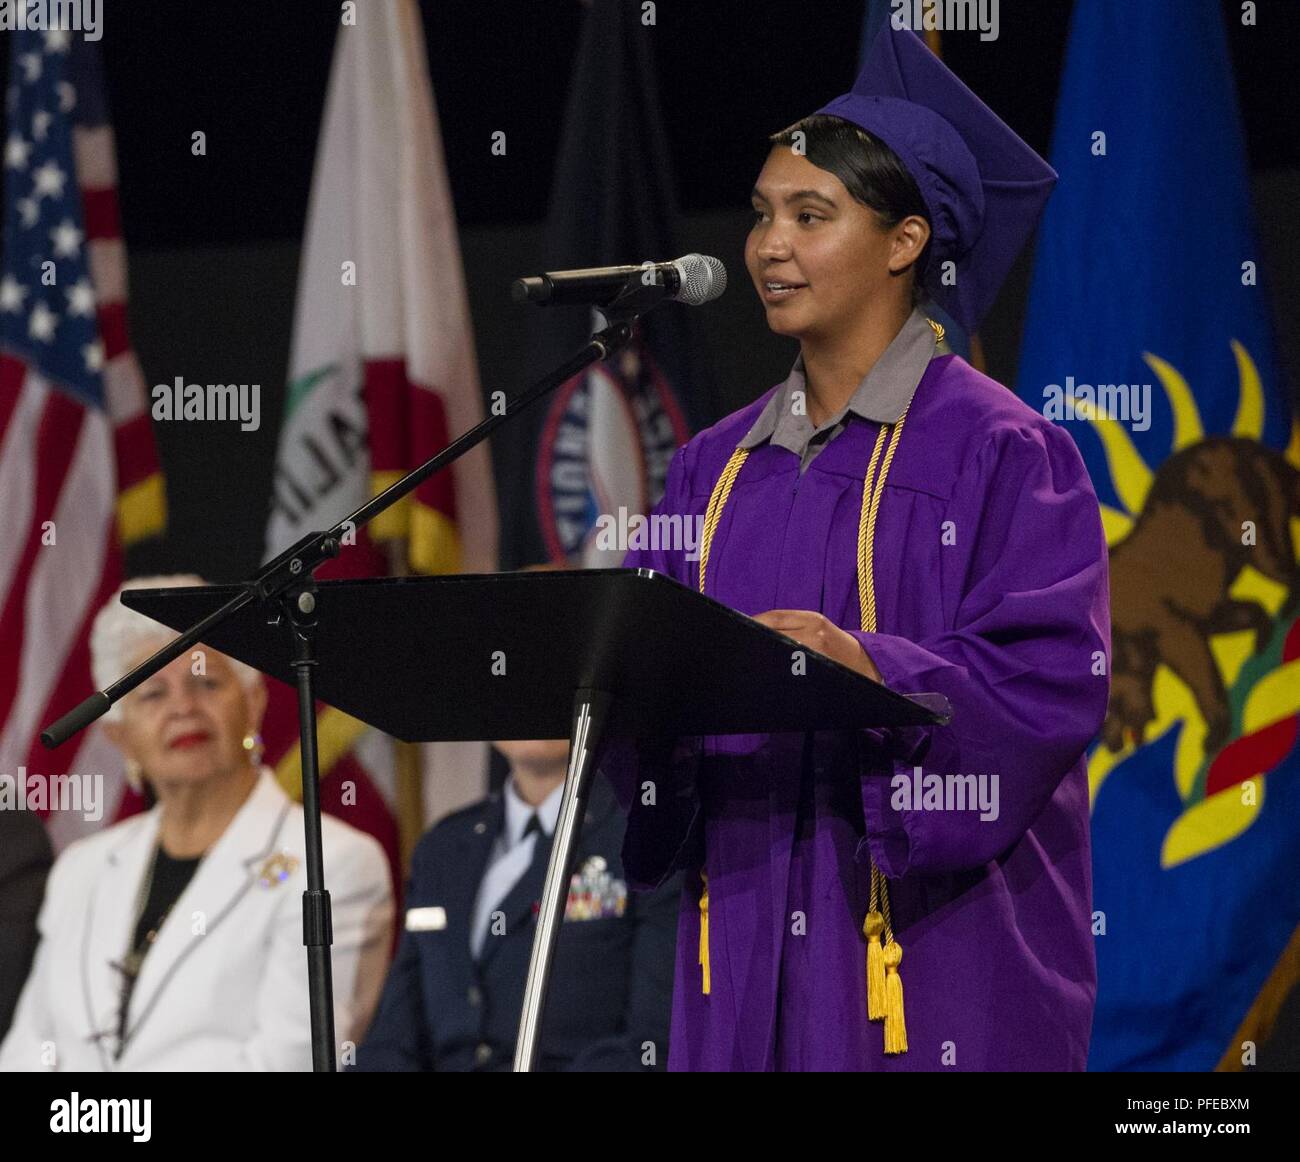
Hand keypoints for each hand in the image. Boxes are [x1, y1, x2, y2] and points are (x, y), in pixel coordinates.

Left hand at [751, 609, 882, 682]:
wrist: (864, 664)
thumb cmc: (832, 644)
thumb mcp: (816, 626)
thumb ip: (790, 625)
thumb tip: (751, 626)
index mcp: (813, 619)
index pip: (775, 617)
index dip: (754, 622)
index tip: (738, 628)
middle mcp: (815, 635)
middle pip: (774, 635)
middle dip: (755, 641)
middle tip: (738, 646)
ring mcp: (816, 655)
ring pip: (779, 654)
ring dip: (762, 658)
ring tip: (748, 661)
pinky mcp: (815, 673)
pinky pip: (788, 673)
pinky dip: (774, 672)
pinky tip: (765, 675)